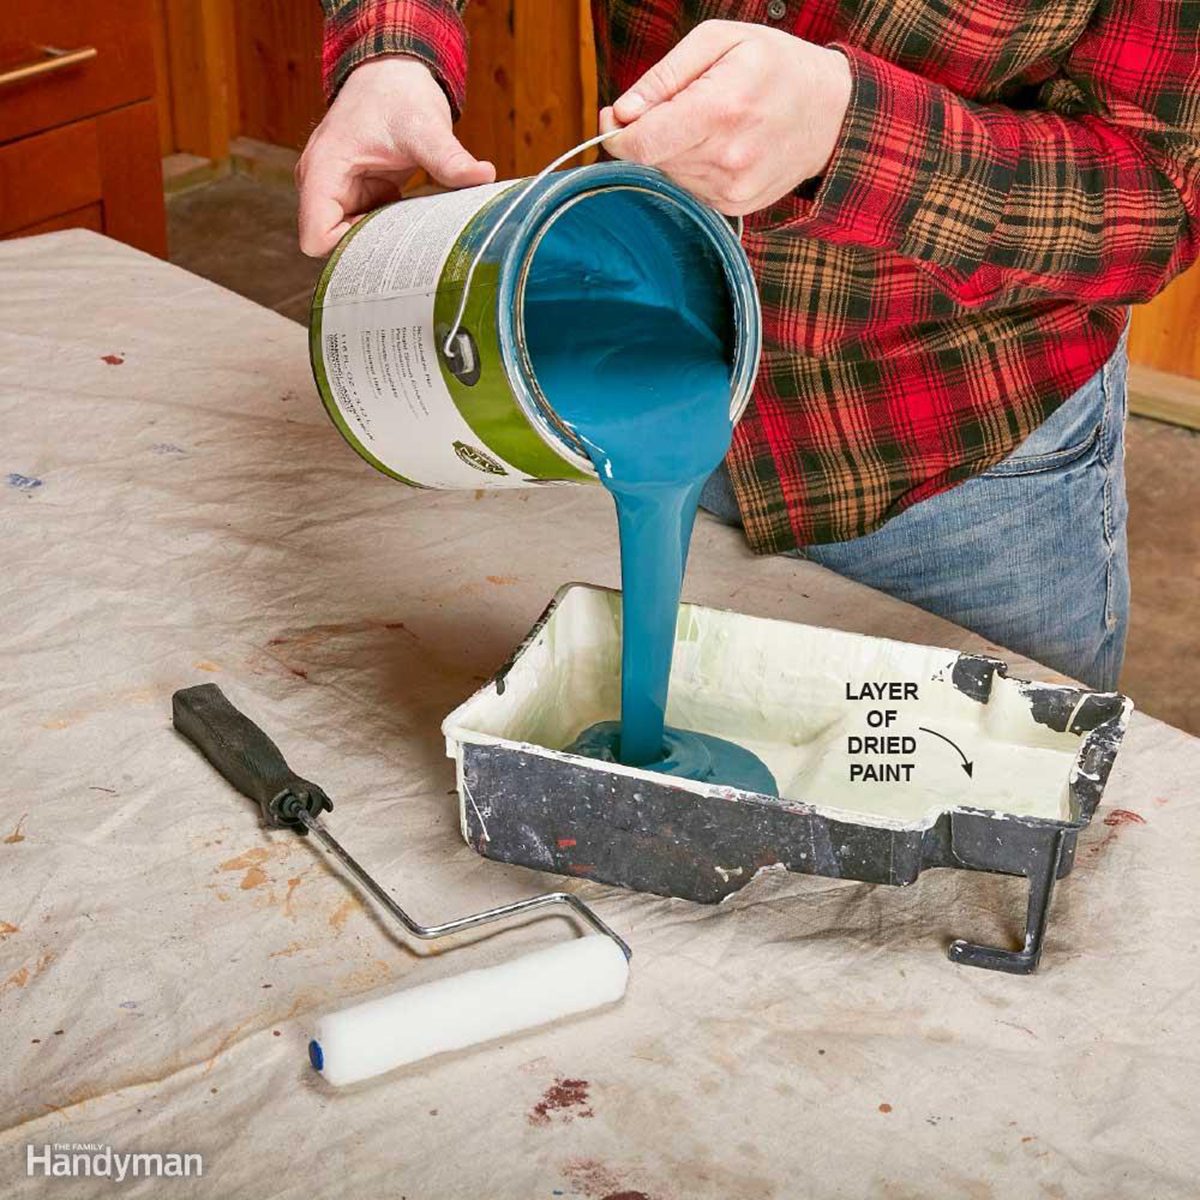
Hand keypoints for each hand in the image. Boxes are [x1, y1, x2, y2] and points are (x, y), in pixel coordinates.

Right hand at [296, 56, 495, 255]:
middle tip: (409, 243)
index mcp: (324, 170)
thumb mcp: (426, 128)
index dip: (348, 249)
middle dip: (367, 251)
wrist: (395, 72)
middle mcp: (321, 184)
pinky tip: (410, 224)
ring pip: (347, 240)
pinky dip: (385, 231)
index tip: (388, 239)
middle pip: (332, 245)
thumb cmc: (399, 94)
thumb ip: (449, 159)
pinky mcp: (353, 194)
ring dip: (378, 241)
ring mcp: (336, 191)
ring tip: (412, 231)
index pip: (316, 237)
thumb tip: (484, 176)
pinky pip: (363, 228)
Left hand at [599, 20, 850, 215]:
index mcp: (720, 110)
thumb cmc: (776, 66)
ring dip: (672, 153)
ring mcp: (733, 188)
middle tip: (671, 108)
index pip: (642, 144)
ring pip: (669, 178)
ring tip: (705, 124)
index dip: (617, 135)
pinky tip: (717, 146)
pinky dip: (692, 169)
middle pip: (652, 161)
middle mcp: (727, 158)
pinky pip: (691, 190)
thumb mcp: (721, 41)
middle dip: (647, 136)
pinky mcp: (737, 205)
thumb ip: (665, 75)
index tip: (616, 119)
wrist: (833, 111)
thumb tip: (623, 111)